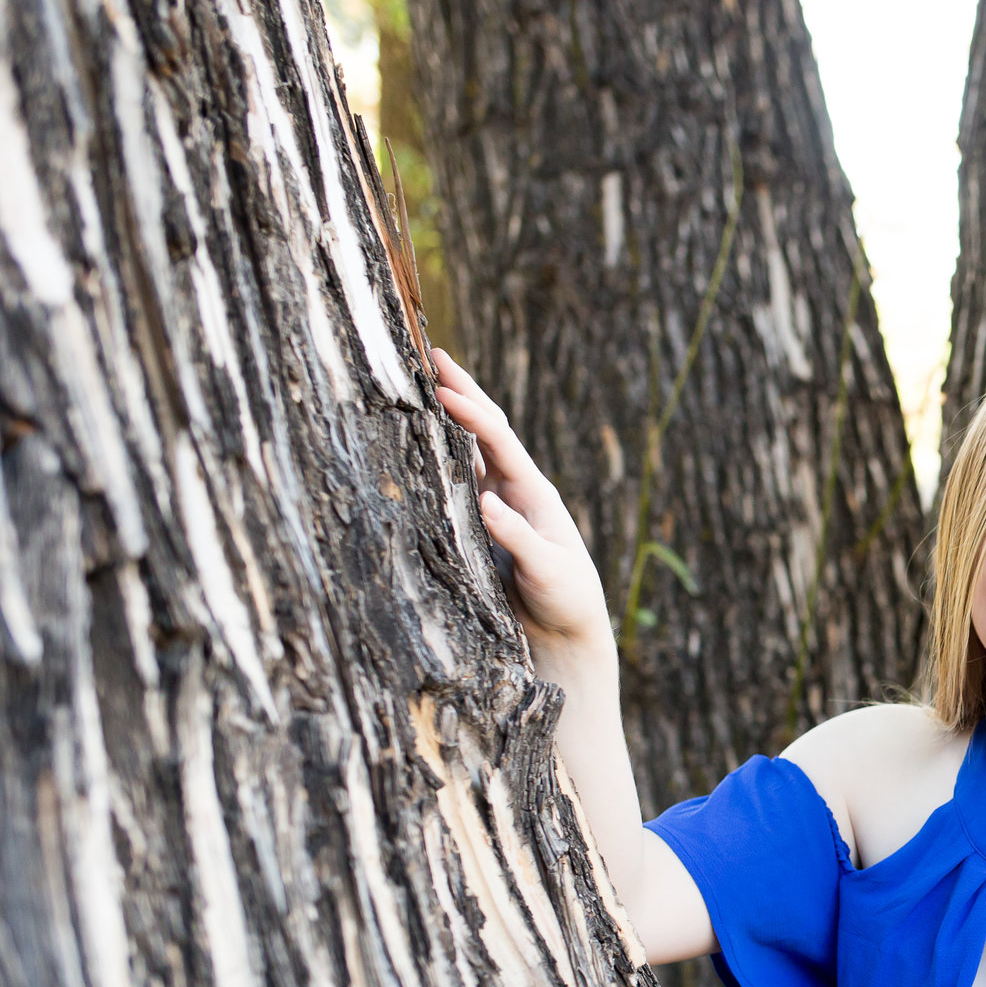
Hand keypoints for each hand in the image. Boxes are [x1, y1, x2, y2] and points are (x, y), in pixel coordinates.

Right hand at [432, 349, 613, 661]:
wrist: (567, 632)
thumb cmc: (567, 600)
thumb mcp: (547, 570)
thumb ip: (519, 538)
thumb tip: (486, 502)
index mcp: (536, 493)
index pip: (500, 441)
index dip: (472, 413)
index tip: (442, 388)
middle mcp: (516, 491)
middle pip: (487, 431)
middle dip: (463, 391)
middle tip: (432, 354)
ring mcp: (498, 505)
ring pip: (470, 450)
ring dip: (449, 417)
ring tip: (423, 383)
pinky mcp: (481, 526)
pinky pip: (457, 481)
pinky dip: (440, 455)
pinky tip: (419, 440)